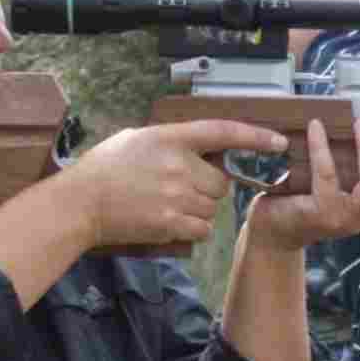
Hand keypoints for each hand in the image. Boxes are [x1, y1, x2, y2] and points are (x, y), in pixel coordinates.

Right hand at [62, 118, 287, 249]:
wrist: (80, 203)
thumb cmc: (105, 169)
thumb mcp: (137, 139)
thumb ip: (172, 141)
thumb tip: (201, 146)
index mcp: (171, 138)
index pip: (223, 132)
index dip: (255, 136)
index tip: (279, 141)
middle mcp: (179, 165)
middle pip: (221, 182)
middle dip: (208, 187)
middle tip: (180, 188)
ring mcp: (177, 195)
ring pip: (213, 207)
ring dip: (199, 209)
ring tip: (168, 205)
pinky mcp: (172, 223)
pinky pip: (203, 229)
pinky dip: (193, 228)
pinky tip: (170, 221)